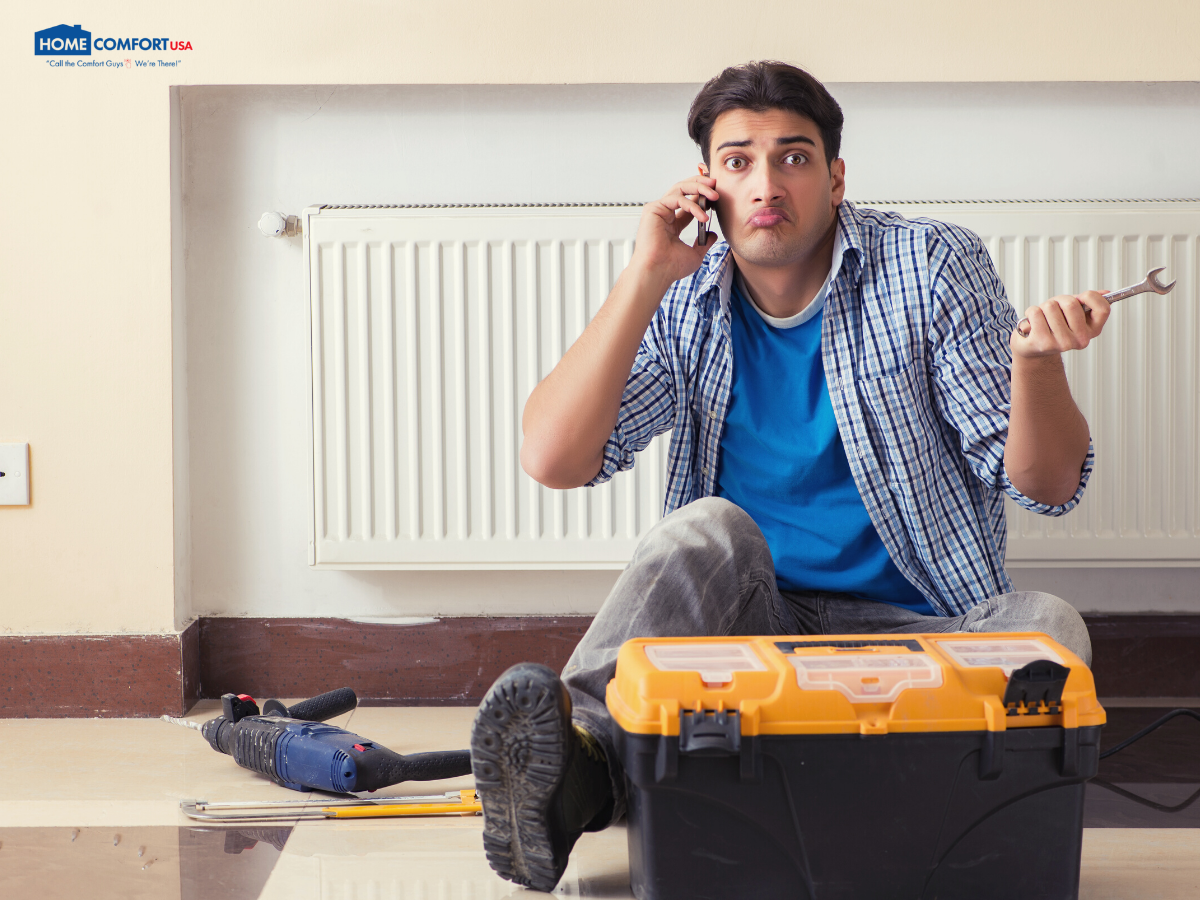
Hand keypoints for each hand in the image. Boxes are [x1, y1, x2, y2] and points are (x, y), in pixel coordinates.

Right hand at [629, 175, 718, 289]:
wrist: (658, 272)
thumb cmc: (670, 267)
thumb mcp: (695, 254)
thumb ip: (704, 243)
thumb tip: (712, 235)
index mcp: (672, 224)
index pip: (688, 203)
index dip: (703, 197)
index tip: (716, 197)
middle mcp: (664, 215)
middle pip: (683, 190)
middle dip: (700, 185)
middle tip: (715, 184)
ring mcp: (658, 211)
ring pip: (680, 189)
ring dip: (699, 188)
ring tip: (714, 195)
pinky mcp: (653, 209)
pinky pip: (677, 198)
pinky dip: (692, 205)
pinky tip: (703, 215)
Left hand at [1012, 290, 1110, 357]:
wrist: (1033, 346)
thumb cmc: (1054, 326)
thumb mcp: (1073, 313)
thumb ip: (1088, 302)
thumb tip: (1106, 293)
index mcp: (1092, 331)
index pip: (1103, 308)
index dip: (1090, 297)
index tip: (1079, 298)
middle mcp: (1080, 340)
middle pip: (1071, 304)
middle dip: (1059, 301)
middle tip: (1054, 310)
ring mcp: (1062, 343)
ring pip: (1051, 306)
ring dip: (1043, 307)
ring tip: (1043, 319)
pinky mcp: (1043, 343)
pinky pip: (1035, 312)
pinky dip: (1030, 312)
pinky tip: (1034, 323)